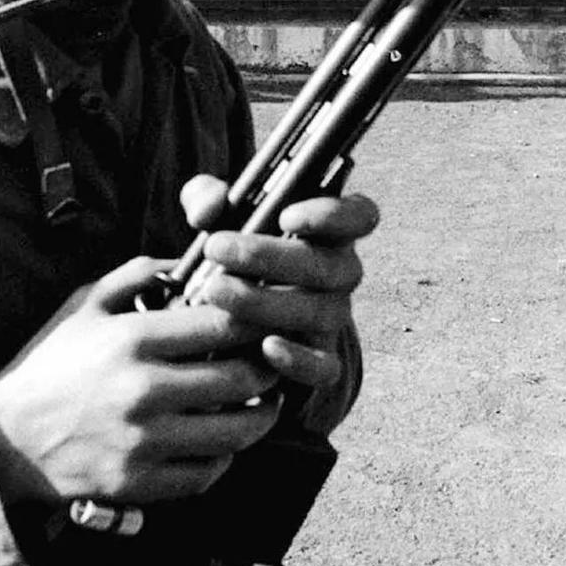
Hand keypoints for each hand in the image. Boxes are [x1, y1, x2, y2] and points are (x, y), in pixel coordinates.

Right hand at [0, 263, 283, 508]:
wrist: (5, 437)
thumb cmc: (52, 362)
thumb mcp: (87, 302)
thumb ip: (141, 273)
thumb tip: (192, 261)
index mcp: (132, 339)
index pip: (222, 325)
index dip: (257, 319)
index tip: (268, 317)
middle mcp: (142, 391)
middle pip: (239, 379)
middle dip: (267, 368)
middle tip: (275, 360)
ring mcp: (142, 442)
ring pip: (234, 433)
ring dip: (261, 416)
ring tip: (266, 402)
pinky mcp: (138, 483)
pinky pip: (206, 473)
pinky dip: (225, 457)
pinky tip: (227, 441)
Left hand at [178, 175, 374, 390]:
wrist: (232, 318)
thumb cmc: (233, 253)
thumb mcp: (219, 218)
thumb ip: (208, 198)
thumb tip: (207, 209)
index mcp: (329, 231)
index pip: (359, 216)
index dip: (333, 214)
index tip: (287, 216)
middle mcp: (341, 273)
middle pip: (329, 265)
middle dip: (270, 256)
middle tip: (216, 247)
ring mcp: (333, 317)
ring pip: (320, 311)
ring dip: (266, 302)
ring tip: (213, 291)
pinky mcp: (322, 360)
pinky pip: (324, 367)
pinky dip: (299, 359)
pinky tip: (265, 348)